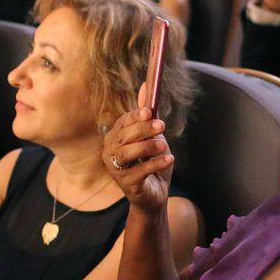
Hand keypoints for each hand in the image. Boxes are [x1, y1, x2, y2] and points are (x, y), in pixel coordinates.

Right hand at [102, 88, 173, 212]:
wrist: (154, 194)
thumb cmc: (152, 163)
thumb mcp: (153, 137)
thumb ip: (148, 116)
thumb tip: (147, 85)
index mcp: (115, 137)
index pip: (123, 122)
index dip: (136, 116)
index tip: (150, 112)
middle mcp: (111, 151)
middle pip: (124, 136)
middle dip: (144, 129)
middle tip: (162, 126)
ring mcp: (116, 168)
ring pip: (128, 153)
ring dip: (148, 146)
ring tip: (164, 145)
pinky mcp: (126, 183)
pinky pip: (140, 171)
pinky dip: (156, 164)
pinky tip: (169, 159)